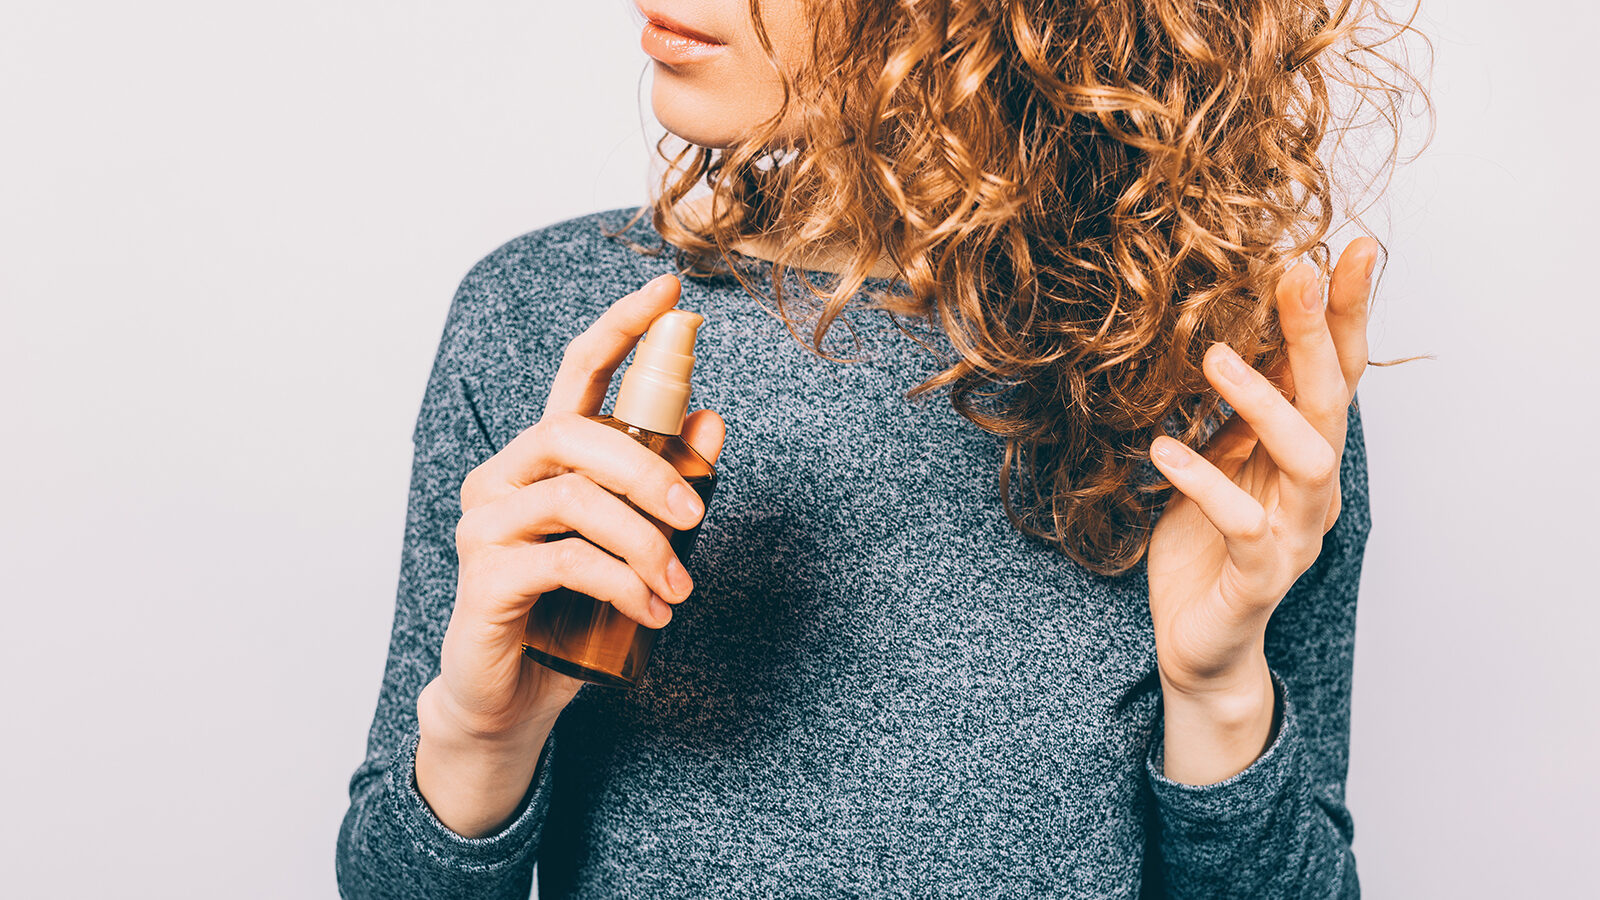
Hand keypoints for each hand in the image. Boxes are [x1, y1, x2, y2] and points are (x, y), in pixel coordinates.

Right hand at [416, 273, 727, 836]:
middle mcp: (504, 477)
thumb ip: (669, 483)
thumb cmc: (575, 613)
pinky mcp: (485, 575)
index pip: (576, 372)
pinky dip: (620, 582)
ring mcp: (487, 524)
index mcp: (544, 458)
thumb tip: (713, 419)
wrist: (516, 698)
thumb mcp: (636, 544)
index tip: (668, 290)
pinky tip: (650, 612)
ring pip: (574, 497)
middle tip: (699, 515)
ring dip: (643, 541)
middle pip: (576, 433)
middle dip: (651, 469)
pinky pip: (563, 559)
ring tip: (680, 587)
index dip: (620, 327)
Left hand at [1145, 238, 1378, 781]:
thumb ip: (1239, 409)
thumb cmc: (1206, 547)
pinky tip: (1165, 450)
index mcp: (1303, 453)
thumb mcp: (1220, 461)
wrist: (1199, 642)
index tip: (1350, 246)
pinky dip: (1206, 484)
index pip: (1337, 372)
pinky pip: (1244, 527)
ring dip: (1265, 404)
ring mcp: (1292, 535)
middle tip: (1296, 272)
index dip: (1347, 313)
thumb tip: (1235, 325)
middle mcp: (1313, 490)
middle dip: (1318, 334)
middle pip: (1332, 400)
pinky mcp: (1258, 578)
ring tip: (1215, 357)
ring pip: (1308, 460)